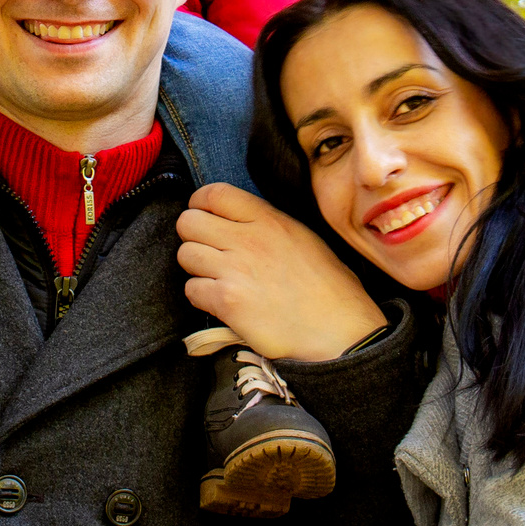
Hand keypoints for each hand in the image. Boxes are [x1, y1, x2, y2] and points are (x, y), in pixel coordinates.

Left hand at [177, 183, 385, 361]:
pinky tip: (221, 301)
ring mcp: (236, 270)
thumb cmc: (330, 290)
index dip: (200, 204)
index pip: (214, 193)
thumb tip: (240, 222)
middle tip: (208, 251)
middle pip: (188, 222)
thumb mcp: (305, 239)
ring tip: (216, 278)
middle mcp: (249, 239)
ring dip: (196, 268)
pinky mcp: (227, 301)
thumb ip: (269, 226)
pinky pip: (192, 289)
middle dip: (192, 237)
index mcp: (269, 220)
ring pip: (185, 254)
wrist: (339, 332)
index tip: (204, 216)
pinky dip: (201, 296)